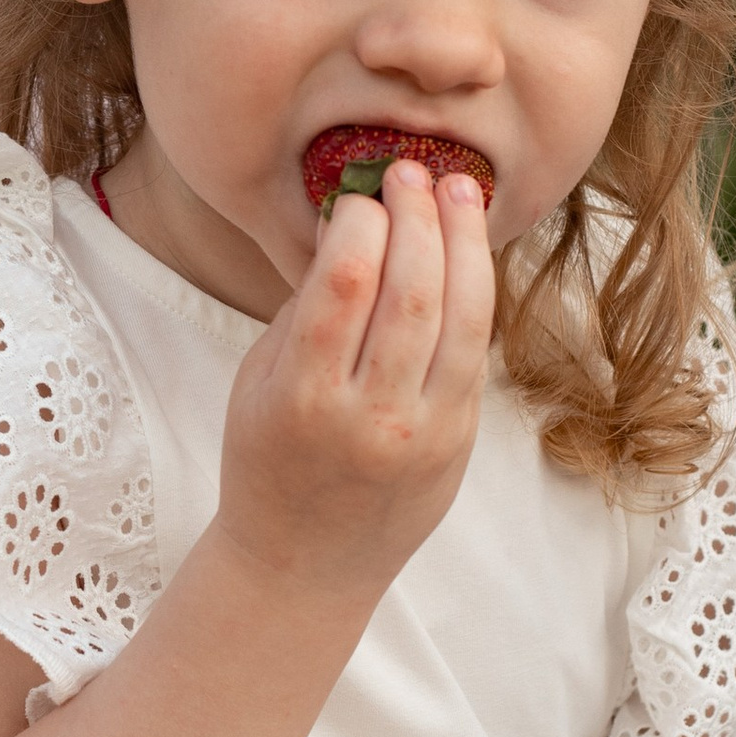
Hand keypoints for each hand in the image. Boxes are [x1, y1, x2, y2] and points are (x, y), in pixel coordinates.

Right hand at [217, 165, 494, 603]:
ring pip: (461, 314)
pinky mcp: (458, 439)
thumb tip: (349, 222)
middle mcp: (367, 415)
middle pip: (412, 289)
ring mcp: (421, 431)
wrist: (304, 565)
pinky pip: (477, 347)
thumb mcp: (258, 381)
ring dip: (463, 239)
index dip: (361, 220)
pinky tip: (471, 249)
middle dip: (418, 215)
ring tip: (458, 188)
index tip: (359, 196)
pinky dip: (478, 288)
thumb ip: (305, 307)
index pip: (345, 280)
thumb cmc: (268, 460)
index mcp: (299, 396)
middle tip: (413, 171)